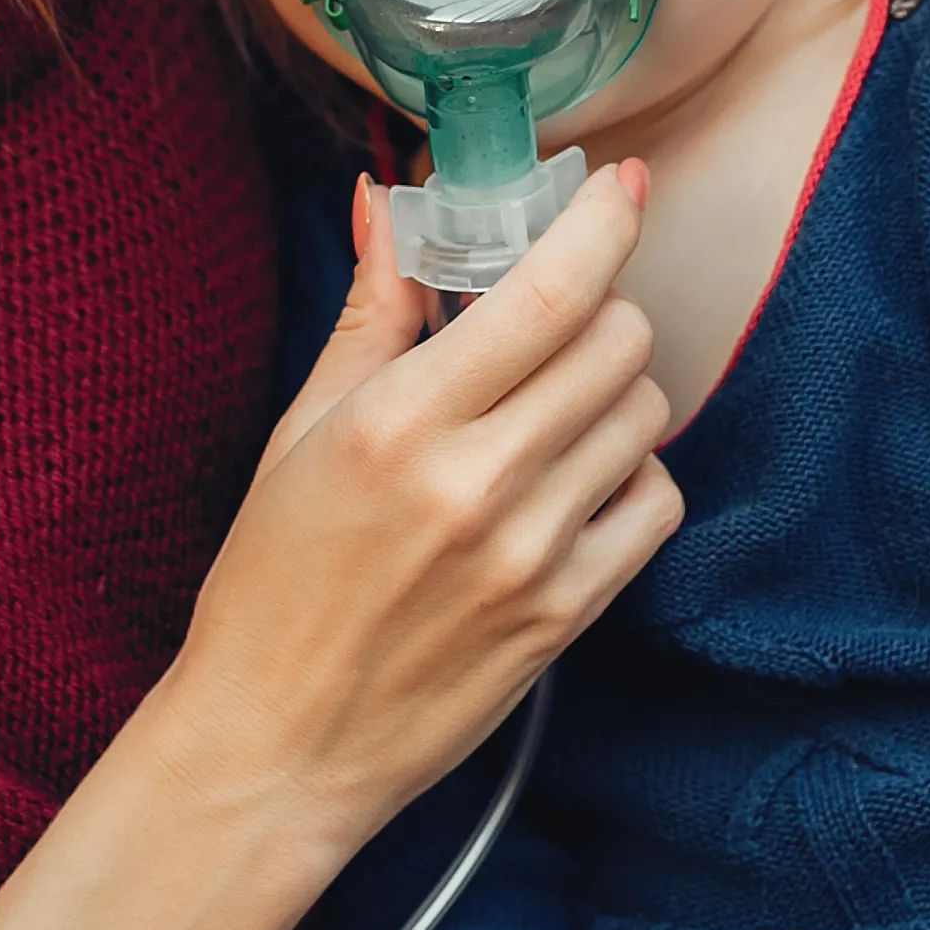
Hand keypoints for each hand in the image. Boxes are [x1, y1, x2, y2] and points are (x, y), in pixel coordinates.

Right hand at [150, 160, 681, 845]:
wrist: (278, 745)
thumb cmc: (272, 586)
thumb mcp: (300, 435)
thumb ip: (368, 315)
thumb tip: (385, 203)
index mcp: (399, 422)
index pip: (547, 292)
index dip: (604, 222)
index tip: (622, 184)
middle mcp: (477, 481)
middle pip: (617, 341)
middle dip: (596, 310)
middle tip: (551, 325)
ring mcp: (532, 553)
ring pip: (644, 413)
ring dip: (613, 390)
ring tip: (549, 412)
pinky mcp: (568, 614)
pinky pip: (657, 502)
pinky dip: (632, 475)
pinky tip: (574, 483)